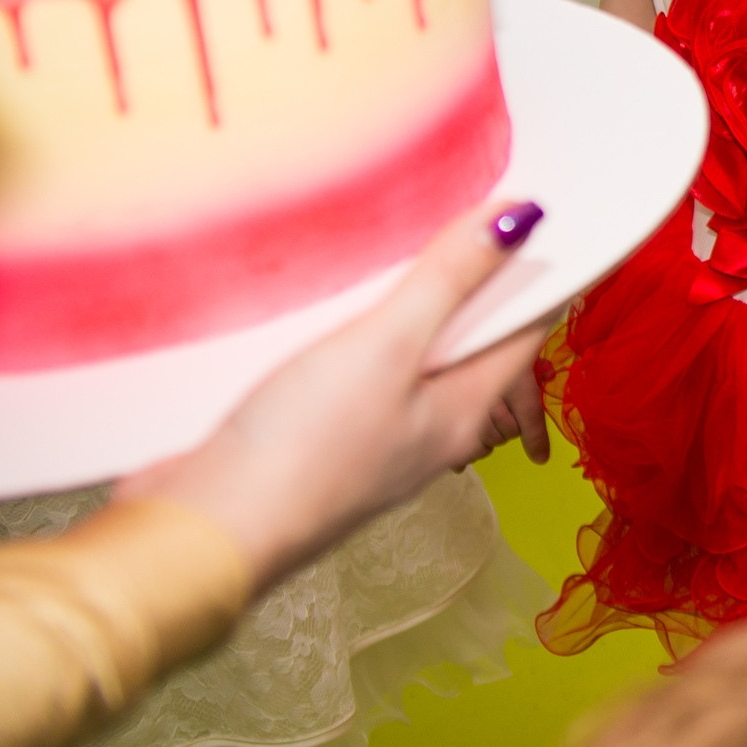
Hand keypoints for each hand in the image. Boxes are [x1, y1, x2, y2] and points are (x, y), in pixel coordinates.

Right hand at [118, 200, 549, 591]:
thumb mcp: (386, 346)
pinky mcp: (322, 437)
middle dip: (480, 287)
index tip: (539, 214)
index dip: (536, 273)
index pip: (524, 331)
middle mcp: (429, 427)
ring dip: (420, 307)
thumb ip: (449, 280)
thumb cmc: (304, 449)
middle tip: (476, 219)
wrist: (207, 531)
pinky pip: (364, 373)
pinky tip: (341, 308)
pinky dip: (367, 333)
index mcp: (463, 410)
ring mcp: (375, 436)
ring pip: (417, 358)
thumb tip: (523, 218)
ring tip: (412, 249)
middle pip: (475, 344)